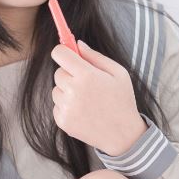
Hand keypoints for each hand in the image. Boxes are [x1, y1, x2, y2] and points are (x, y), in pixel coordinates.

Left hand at [50, 40, 147, 154]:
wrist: (123, 135)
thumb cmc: (122, 100)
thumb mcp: (118, 73)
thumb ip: (95, 56)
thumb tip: (77, 44)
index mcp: (86, 75)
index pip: (59, 53)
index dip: (64, 52)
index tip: (69, 56)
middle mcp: (73, 91)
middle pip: (58, 72)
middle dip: (69, 74)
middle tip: (87, 84)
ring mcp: (66, 107)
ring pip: (56, 90)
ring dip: (67, 92)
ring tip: (87, 100)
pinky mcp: (62, 121)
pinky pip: (57, 106)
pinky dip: (66, 107)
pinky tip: (83, 111)